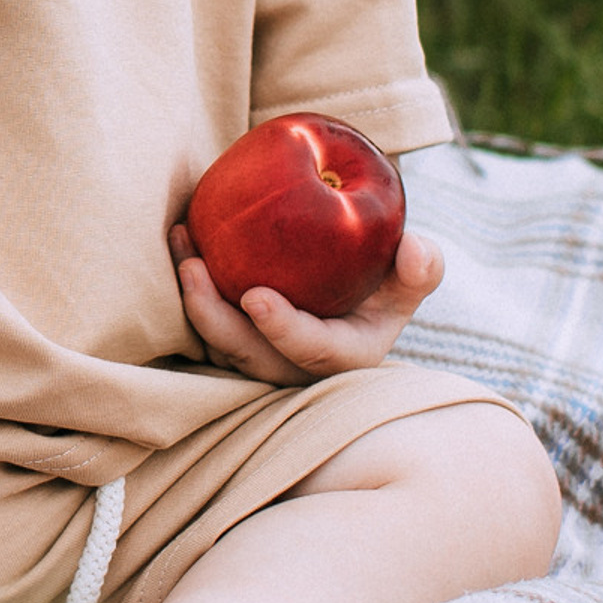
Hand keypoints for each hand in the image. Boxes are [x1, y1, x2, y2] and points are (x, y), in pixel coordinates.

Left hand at [171, 225, 443, 385]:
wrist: (346, 282)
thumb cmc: (382, 278)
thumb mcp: (410, 276)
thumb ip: (421, 266)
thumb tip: (415, 248)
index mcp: (344, 357)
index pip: (312, 352)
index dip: (284, 330)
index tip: (256, 297)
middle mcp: (296, 368)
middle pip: (248, 357)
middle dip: (215, 320)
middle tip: (194, 268)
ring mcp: (258, 358)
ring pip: (215, 344)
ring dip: (191, 297)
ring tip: (183, 241)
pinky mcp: (231, 340)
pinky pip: (201, 321)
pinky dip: (186, 284)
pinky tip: (182, 235)